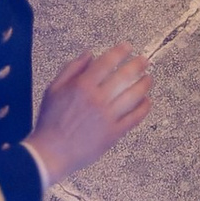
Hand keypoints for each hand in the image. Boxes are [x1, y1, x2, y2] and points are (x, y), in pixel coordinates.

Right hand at [31, 45, 152, 183]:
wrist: (51, 152)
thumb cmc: (50, 121)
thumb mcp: (53, 89)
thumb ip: (72, 69)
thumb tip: (89, 54)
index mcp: (82, 86)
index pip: (107, 62)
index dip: (120, 52)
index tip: (127, 47)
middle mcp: (97, 99)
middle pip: (124, 76)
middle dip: (138, 65)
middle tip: (145, 60)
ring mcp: (107, 117)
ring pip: (133, 96)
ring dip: (144, 85)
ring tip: (149, 79)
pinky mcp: (113, 133)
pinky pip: (134, 118)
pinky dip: (143, 108)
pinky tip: (147, 101)